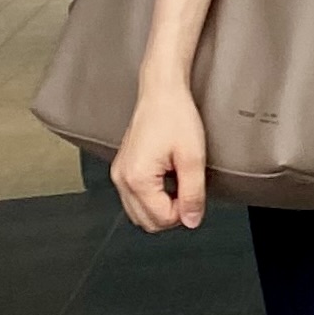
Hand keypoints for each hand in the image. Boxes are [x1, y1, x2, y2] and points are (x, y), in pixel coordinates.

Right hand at [111, 74, 209, 233]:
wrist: (161, 92)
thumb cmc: (175, 117)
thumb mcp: (193, 158)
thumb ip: (193, 193)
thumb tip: (192, 221)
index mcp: (137, 178)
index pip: (162, 219)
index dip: (184, 212)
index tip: (194, 193)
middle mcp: (122, 179)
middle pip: (147, 222)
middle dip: (172, 213)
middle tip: (188, 190)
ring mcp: (119, 174)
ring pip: (139, 213)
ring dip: (161, 207)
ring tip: (178, 182)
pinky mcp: (122, 169)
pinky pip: (135, 198)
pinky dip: (152, 197)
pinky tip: (167, 179)